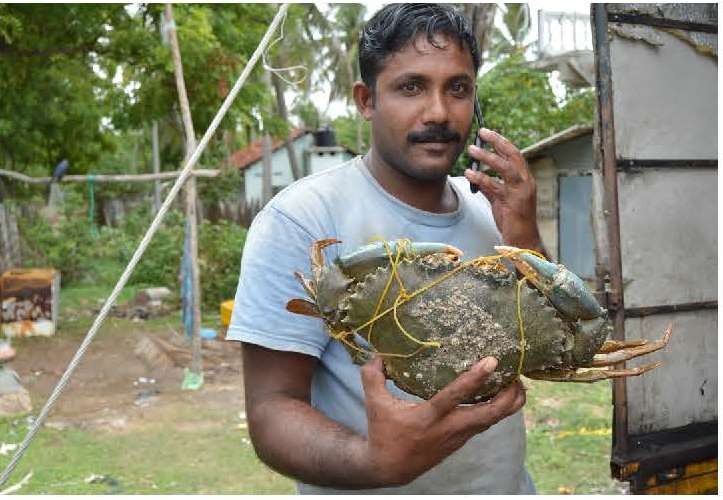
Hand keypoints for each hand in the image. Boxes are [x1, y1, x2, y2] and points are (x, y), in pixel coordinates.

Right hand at [360, 355, 525, 486]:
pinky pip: (486, 423)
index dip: (475, 378)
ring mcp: (459, 436)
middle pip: (490, 414)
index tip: (492, 361)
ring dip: (509, 402)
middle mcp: (449, 427)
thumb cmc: (382, 432)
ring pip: (493, 420)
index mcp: (429, 417)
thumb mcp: (374, 404)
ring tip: (517, 381)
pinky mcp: (461, 440)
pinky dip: (497, 409)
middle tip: (518, 373)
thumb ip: (373, 376)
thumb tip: (377, 353)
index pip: (455, 396)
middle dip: (509, 395)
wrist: (390, 468)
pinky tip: (501, 394)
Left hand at [465, 128, 543, 252]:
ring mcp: (520, 193)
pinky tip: (469, 172)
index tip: (488, 132)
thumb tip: (477, 175)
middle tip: (482, 132)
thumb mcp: (501, 201)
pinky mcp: (512, 204)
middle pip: (513, 156)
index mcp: (526, 180)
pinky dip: (481, 178)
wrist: (523, 242)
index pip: (515, 155)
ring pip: (505, 168)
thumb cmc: (513, 222)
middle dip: (497, 142)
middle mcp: (526, 183)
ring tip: (472, 149)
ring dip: (487, 157)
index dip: (501, 142)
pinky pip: (494, 186)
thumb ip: (491, 188)